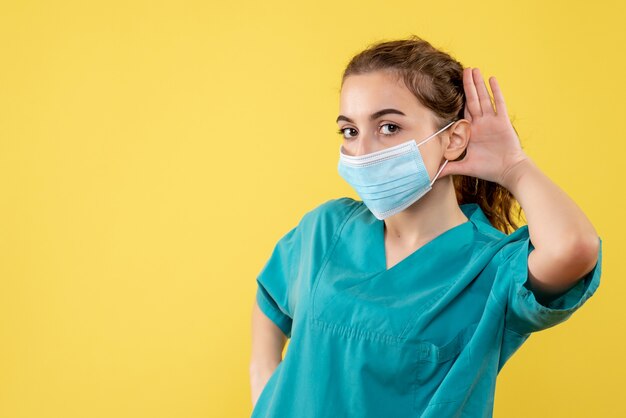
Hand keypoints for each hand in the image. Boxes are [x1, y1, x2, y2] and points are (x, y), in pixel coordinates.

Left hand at [439, 67, 529, 187]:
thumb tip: (432, 176)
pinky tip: (492, 79)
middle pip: (472, 100)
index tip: (449, 88)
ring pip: (483, 98)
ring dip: (478, 84)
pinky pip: (499, 103)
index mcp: (471, 131)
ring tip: (474, 69)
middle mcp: (481, 124)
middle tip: (463, 70)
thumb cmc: (488, 169)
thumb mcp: (465, 167)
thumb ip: (449, 168)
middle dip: (467, 86)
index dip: (457, 100)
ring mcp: (492, 121)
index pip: (462, 112)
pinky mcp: (503, 122)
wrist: (509, 172)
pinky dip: (496, 91)